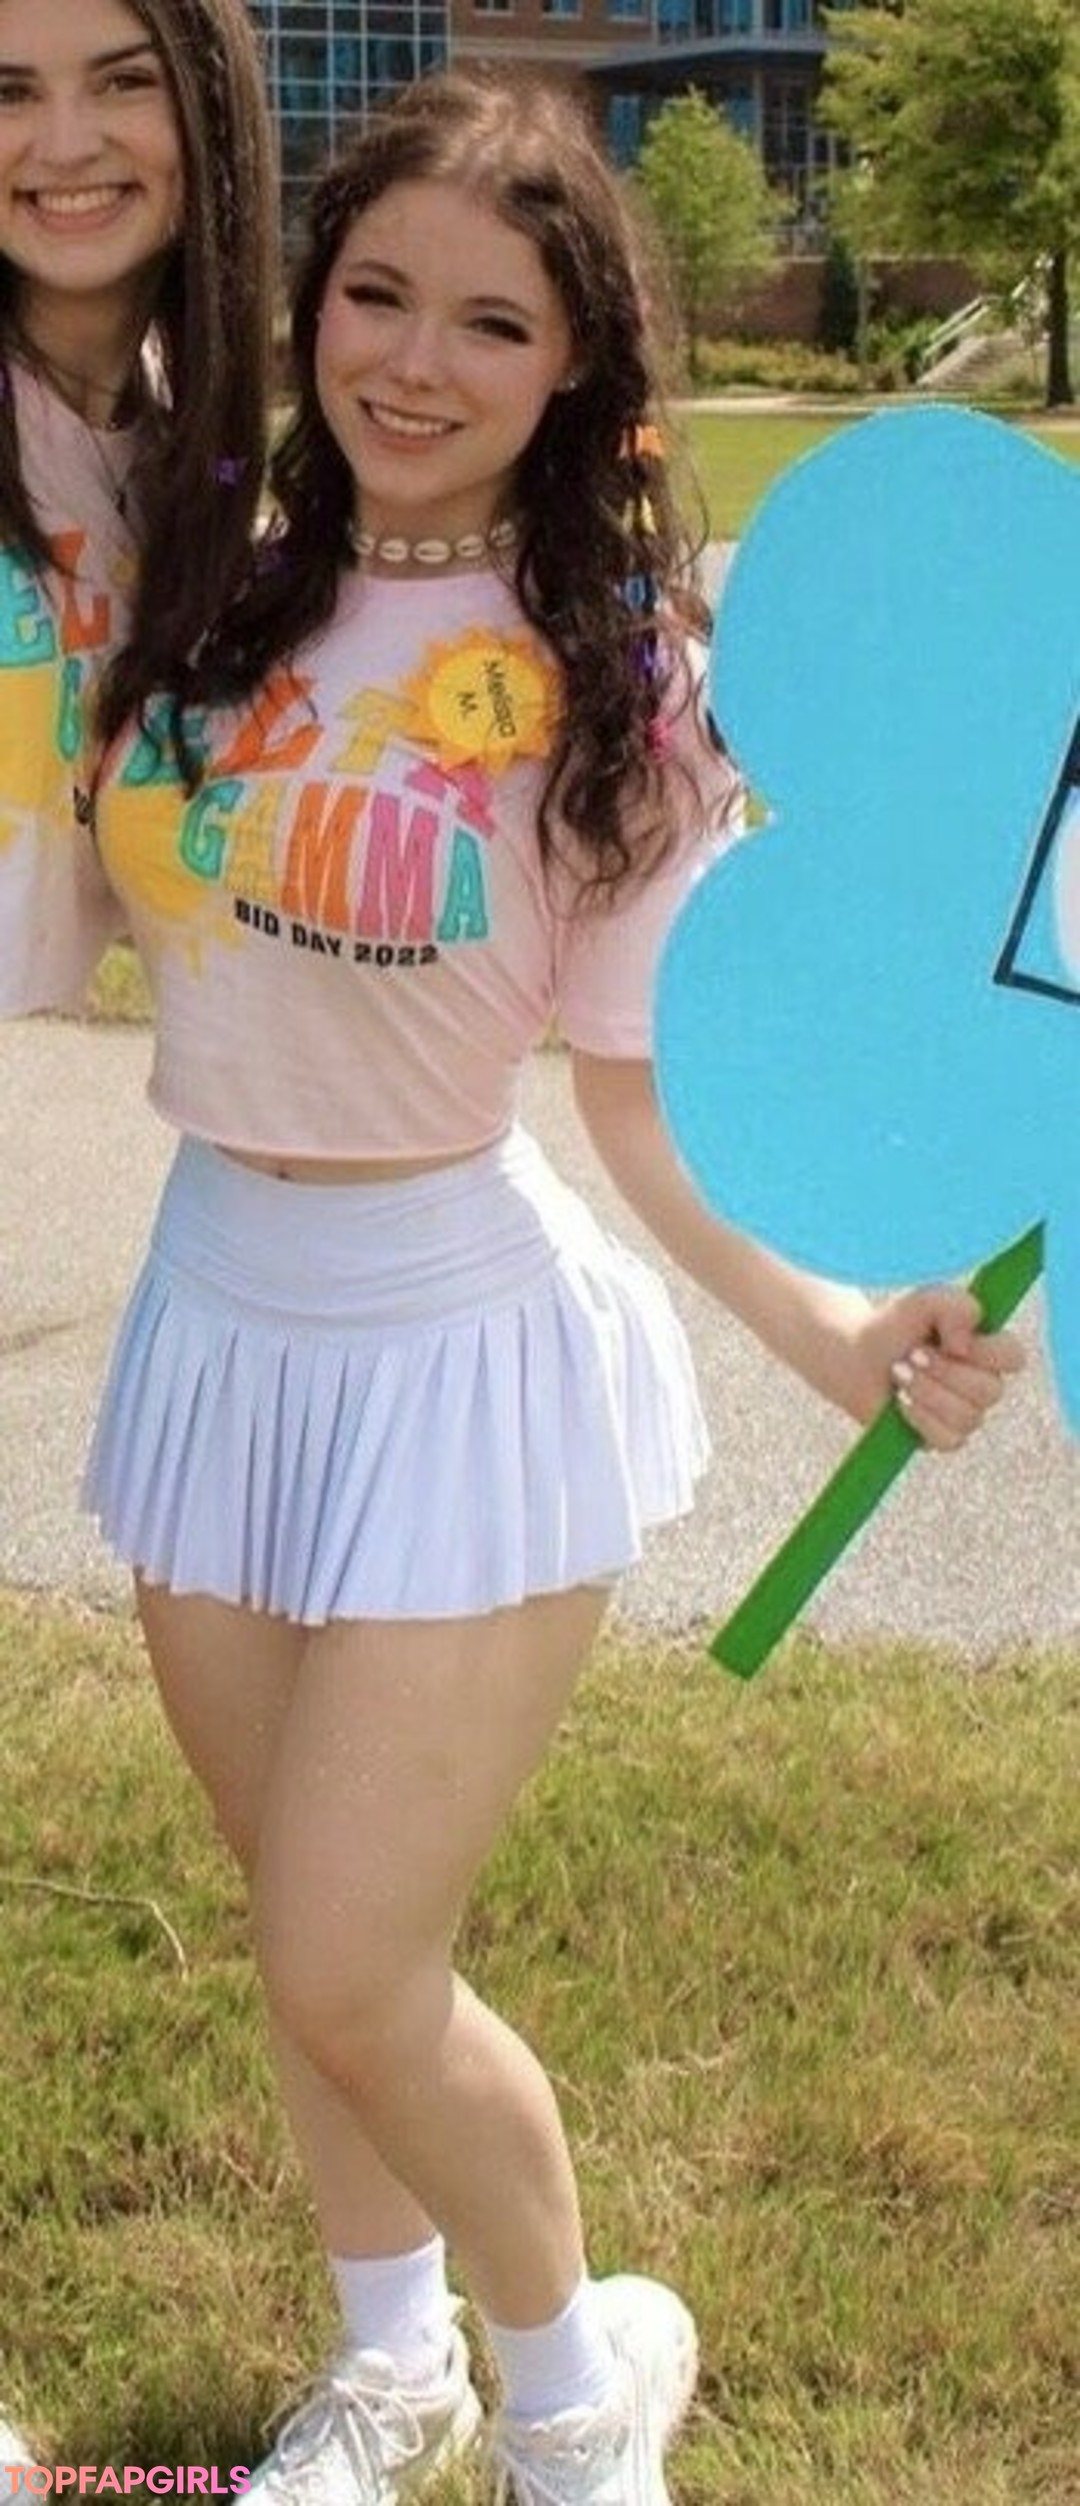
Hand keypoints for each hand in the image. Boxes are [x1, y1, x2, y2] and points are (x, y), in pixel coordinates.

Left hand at [857, 1285, 1024, 1451]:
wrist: (856, 1356)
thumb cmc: (896, 1326)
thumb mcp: (925, 1300)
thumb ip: (955, 1306)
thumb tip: (964, 1347)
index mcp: (988, 1348)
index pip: (1014, 1357)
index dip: (985, 1352)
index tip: (950, 1341)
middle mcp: (984, 1383)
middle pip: (990, 1392)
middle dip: (944, 1372)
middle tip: (911, 1355)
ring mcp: (967, 1413)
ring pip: (968, 1417)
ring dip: (926, 1392)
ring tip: (899, 1372)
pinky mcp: (944, 1437)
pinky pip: (949, 1440)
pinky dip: (920, 1418)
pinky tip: (900, 1400)